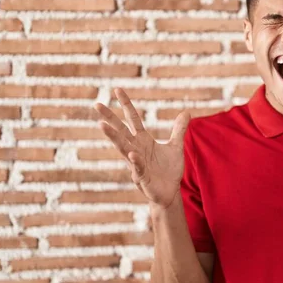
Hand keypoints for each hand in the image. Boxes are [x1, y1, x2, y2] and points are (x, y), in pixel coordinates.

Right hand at [94, 88, 190, 207]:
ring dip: (113, 136)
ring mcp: (136, 162)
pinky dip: (135, 160)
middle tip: (97, 105)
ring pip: (122, 147)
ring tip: (102, 125)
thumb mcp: (176, 146)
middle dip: (109, 118)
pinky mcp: (141, 176)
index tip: (118, 90)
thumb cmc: (169, 170)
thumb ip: (179, 129)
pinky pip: (137, 166)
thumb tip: (186, 112)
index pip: (133, 119)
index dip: (126, 105)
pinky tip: (131, 153)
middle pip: (121, 130)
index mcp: (143, 140)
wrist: (170, 192)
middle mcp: (136, 148)